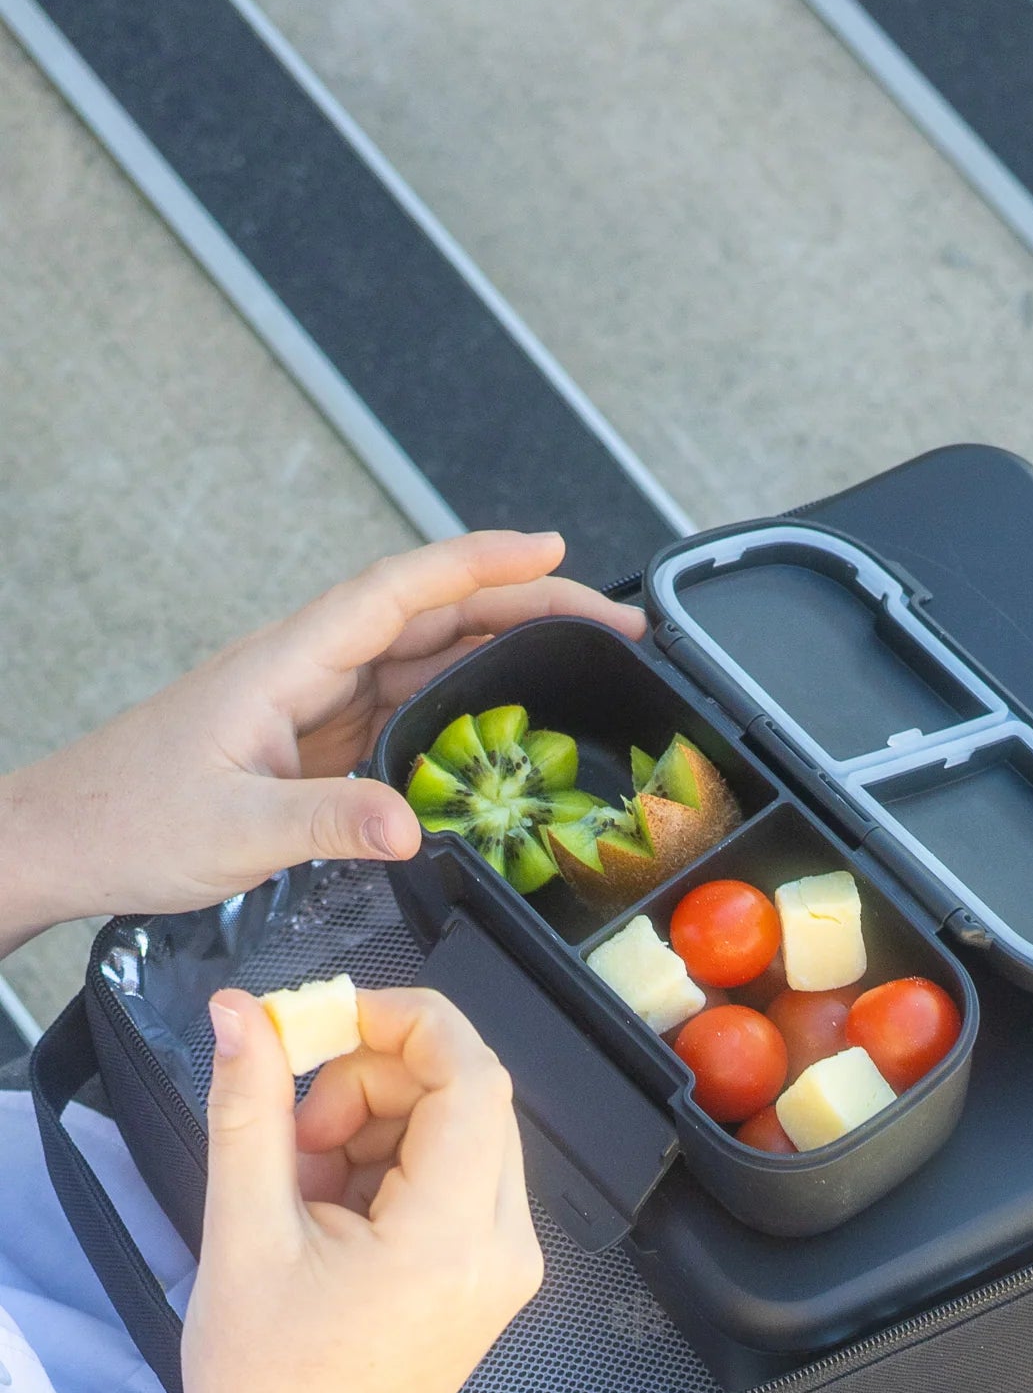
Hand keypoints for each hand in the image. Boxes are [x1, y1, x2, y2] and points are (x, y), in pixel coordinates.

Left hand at [0, 530, 643, 949]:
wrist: (62, 841)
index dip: (480, 563)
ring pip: (424, 661)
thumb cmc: (125, 820)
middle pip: (431, 618)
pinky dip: (459, 711)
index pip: (399, 590)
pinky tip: (500, 733)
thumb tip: (415, 826)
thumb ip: (330, 823)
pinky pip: (402, 713)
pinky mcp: (310, 744)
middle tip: (609, 622)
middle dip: (523, 608)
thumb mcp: (234, 830)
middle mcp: (305, 670)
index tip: (552, 551)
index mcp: (286, 663)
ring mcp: (310, 705)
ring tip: (579, 664)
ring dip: (500, 655)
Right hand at [178, 984, 541, 1392]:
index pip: (472, 1076)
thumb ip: (250, 1109)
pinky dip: (393, 1167)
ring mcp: (506, 1267)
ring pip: (461, 1133)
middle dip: (376, 1084)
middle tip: (294, 1132)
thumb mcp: (243, 1233)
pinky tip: (332, 1217)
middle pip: (468, 1099)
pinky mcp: (489, 1278)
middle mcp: (504, 1249)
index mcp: (454, 1239)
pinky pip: (456, 1178)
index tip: (327, 1019)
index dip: (403, 1024)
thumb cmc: (264, 1387)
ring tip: (302, 1190)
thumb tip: (242, 1013)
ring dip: (379, 1126)